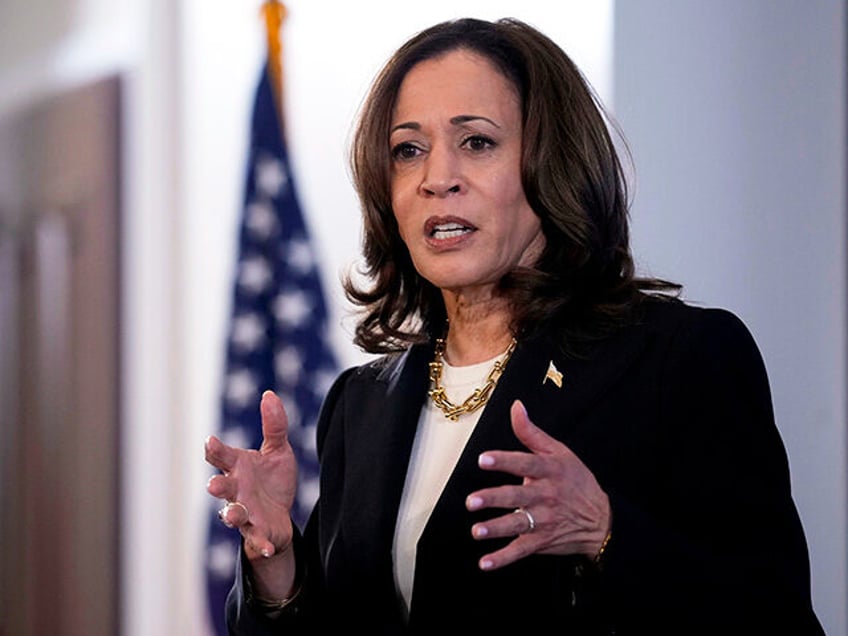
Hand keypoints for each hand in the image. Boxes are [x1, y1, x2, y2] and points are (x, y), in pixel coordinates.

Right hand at [205, 390, 297, 561]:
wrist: (280, 515)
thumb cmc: (272, 480)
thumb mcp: (278, 451)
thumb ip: (274, 425)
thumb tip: (269, 394)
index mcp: (238, 467)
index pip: (221, 456)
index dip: (214, 449)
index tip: (210, 441)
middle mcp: (236, 490)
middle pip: (221, 487)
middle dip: (217, 485)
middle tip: (213, 484)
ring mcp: (244, 512)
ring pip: (233, 514)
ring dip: (232, 515)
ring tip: (233, 514)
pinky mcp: (257, 531)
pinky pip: (256, 539)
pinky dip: (260, 544)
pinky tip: (266, 546)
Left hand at [465, 400, 610, 570]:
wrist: (601, 520)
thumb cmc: (576, 481)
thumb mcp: (560, 452)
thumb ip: (532, 433)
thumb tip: (516, 407)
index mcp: (549, 471)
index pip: (524, 463)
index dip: (504, 461)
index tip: (483, 459)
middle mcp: (545, 496)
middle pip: (516, 497)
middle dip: (493, 499)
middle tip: (472, 501)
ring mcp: (543, 521)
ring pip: (516, 525)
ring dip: (495, 529)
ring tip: (476, 531)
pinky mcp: (541, 541)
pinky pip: (520, 551)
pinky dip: (503, 559)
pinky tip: (485, 563)